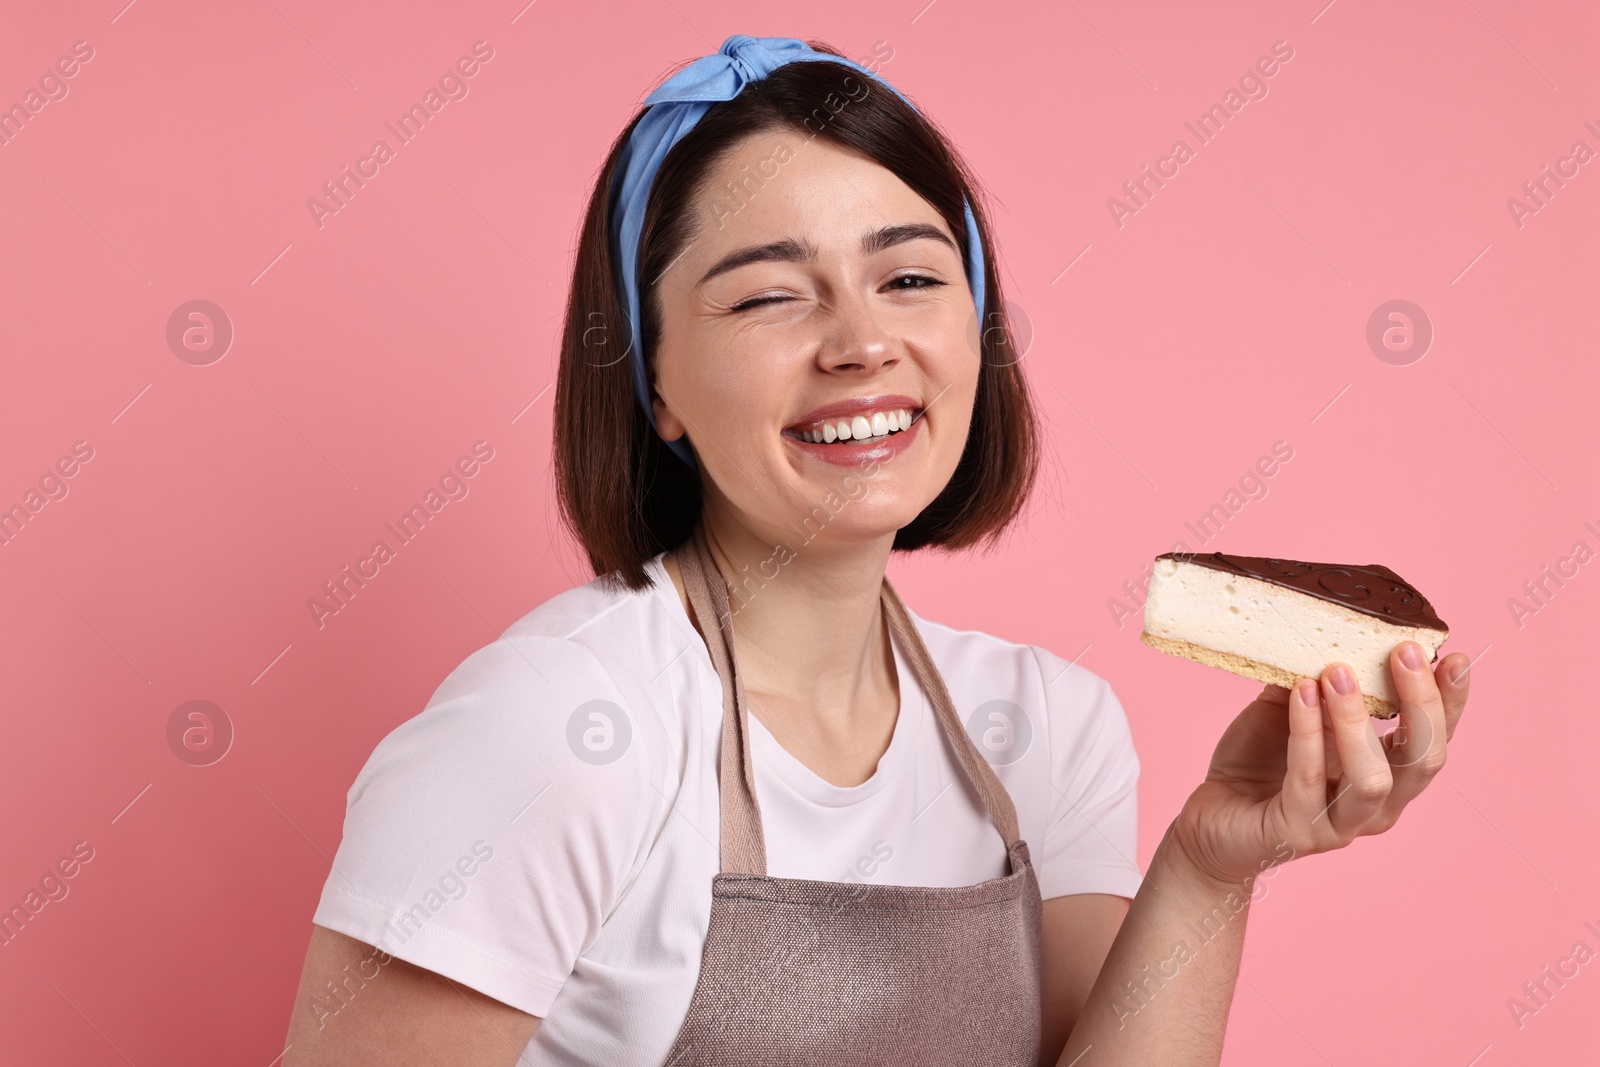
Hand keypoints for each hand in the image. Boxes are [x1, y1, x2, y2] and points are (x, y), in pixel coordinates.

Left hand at [1167, 643, 1472, 886]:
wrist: (1212, 814)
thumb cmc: (1260, 760)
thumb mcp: (1293, 709)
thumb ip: (1319, 678)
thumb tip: (1331, 625)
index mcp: (1388, 772)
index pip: (1434, 738)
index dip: (1451, 701)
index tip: (1455, 655)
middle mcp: (1378, 804)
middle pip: (1423, 761)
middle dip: (1420, 704)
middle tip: (1403, 652)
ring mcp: (1341, 824)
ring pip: (1373, 779)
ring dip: (1357, 720)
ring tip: (1338, 670)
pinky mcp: (1299, 832)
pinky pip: (1308, 779)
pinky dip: (1307, 732)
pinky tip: (1300, 694)